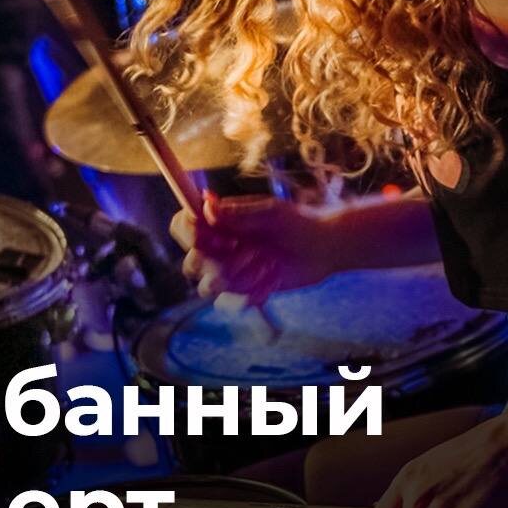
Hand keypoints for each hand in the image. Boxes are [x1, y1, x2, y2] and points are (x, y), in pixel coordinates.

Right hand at [170, 193, 341, 305]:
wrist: (324, 249)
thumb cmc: (299, 222)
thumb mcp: (271, 212)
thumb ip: (238, 213)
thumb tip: (205, 205)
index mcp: (219, 221)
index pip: (183, 226)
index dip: (188, 233)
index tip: (210, 235)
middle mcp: (218, 246)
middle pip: (190, 264)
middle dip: (218, 262)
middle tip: (250, 250)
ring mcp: (229, 270)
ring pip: (209, 287)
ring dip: (240, 278)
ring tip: (269, 264)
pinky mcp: (242, 291)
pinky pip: (230, 303)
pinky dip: (253, 293)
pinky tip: (274, 279)